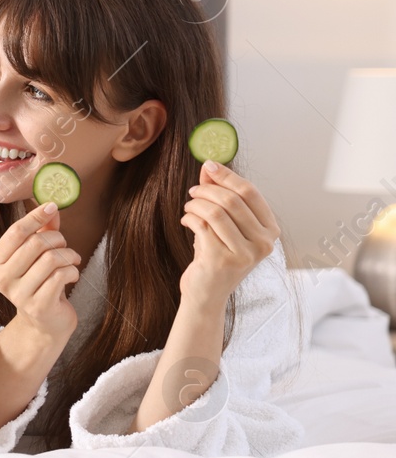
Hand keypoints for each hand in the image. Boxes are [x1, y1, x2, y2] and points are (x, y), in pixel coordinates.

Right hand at [0, 202, 80, 345]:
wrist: (44, 323)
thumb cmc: (40, 283)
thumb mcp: (37, 256)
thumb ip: (42, 231)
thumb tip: (50, 207)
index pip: (15, 232)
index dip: (35, 216)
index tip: (52, 206)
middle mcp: (2, 278)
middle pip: (35, 243)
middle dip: (58, 239)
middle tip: (65, 245)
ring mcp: (19, 294)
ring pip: (51, 259)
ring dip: (69, 256)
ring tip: (72, 261)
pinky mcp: (38, 306)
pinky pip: (61, 276)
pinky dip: (73, 271)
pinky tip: (72, 275)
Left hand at [179, 162, 278, 303]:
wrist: (207, 293)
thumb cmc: (217, 255)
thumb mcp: (224, 224)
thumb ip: (220, 195)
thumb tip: (210, 166)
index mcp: (270, 230)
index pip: (251, 192)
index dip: (227, 176)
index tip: (209, 165)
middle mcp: (263, 242)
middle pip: (232, 200)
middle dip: (207, 190)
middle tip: (193, 191)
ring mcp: (245, 253)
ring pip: (216, 212)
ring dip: (196, 204)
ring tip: (188, 207)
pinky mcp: (223, 260)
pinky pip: (202, 226)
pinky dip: (190, 218)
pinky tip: (186, 221)